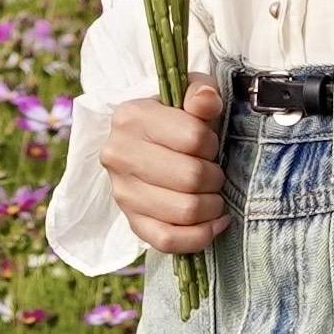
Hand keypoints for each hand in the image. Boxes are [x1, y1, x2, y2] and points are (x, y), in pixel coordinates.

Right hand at [100, 80, 228, 257]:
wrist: (147, 143)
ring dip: (212, 206)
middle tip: (214, 172)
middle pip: (191, 177)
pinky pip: (169, 241)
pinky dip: (200, 236)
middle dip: (215, 176)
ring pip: (184, 211)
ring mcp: (122, 192)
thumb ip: (200, 93)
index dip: (211, 143)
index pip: (193, 137)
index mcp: (131, 116)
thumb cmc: (175, 119)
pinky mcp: (132, 222)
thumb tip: (205, 101)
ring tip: (213, 195)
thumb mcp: (188, 94)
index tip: (208, 143)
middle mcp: (119, 155)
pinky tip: (214, 223)